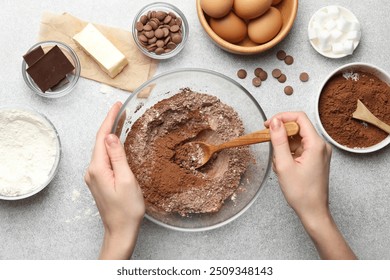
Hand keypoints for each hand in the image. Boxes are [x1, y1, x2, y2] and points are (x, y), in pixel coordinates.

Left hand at [85, 102, 144, 259]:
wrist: (120, 230)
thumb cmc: (127, 209)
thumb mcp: (127, 180)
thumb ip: (117, 157)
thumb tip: (110, 136)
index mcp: (98, 168)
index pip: (102, 137)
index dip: (109, 119)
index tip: (117, 105)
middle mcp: (91, 170)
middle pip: (99, 141)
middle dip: (109, 123)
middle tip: (120, 109)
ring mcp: (93, 176)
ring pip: (101, 149)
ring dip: (110, 134)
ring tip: (120, 120)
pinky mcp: (98, 180)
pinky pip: (103, 158)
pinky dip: (110, 146)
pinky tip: (116, 142)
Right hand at [265, 112, 331, 222]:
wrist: (313, 211)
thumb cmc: (301, 193)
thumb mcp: (284, 165)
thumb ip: (278, 140)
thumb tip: (274, 121)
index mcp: (316, 144)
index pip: (299, 117)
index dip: (282, 117)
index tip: (267, 124)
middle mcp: (320, 145)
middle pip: (298, 127)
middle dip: (281, 135)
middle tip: (270, 144)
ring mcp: (319, 152)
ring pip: (297, 138)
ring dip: (284, 147)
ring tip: (279, 163)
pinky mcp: (315, 158)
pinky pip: (299, 148)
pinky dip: (288, 153)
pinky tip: (284, 166)